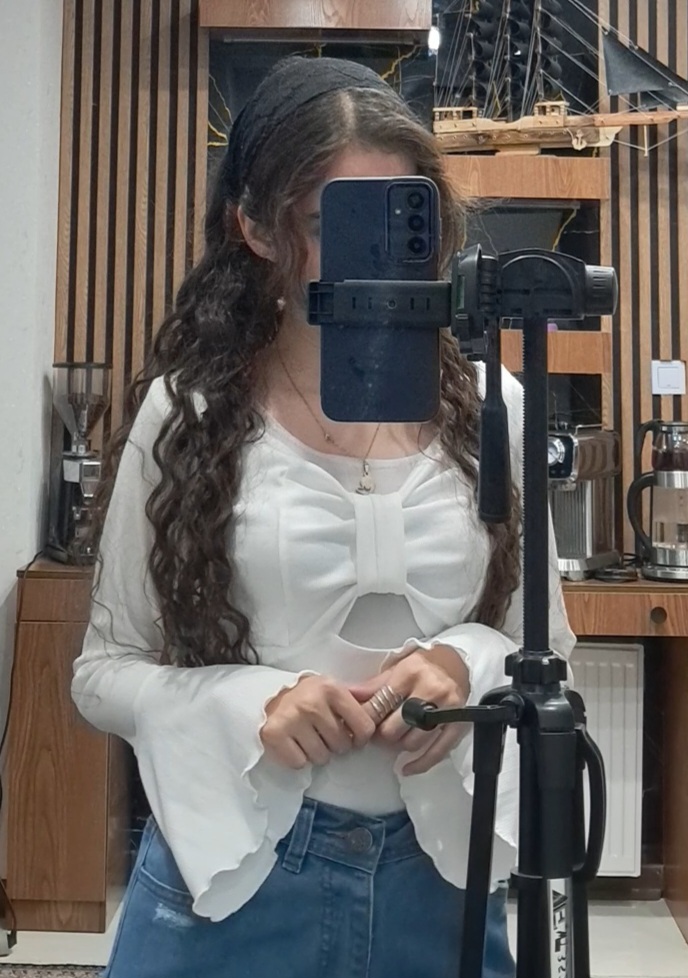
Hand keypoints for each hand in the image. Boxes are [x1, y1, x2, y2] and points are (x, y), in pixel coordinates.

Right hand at [260, 675, 376, 769]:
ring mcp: (292, 718)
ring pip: (321, 757)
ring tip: (309, 737)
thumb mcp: (333, 691)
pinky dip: (299, 758)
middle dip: (336, 744)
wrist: (270, 696)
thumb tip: (382, 711)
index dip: (361, 737)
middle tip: (324, 733)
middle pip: (342, 745)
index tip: (352, 735)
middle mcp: (312, 702)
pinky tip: (295, 743)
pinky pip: (300, 763)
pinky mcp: (274, 734)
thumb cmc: (309, 697)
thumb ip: (357, 701)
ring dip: (318, 753)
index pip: (364, 727)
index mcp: (331, 688)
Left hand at [348, 646, 469, 775]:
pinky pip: (437, 752)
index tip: (362, 725)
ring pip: (413, 742)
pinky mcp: (459, 724)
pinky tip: (406, 768)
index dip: (368, 718)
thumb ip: (375, 686)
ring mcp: (446, 709)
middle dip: (382, 735)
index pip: (381, 704)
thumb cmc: (423, 665)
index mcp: (410, 673)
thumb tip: (350, 695)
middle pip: (394, 728)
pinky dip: (420, 764)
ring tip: (395, 738)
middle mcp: (430, 690)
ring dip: (399, 746)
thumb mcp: (397, 667)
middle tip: (378, 734)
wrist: (457, 661)